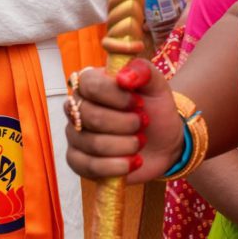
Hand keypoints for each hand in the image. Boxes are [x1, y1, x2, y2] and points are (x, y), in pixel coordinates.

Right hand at [64, 60, 182, 183]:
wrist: (163, 141)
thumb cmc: (154, 108)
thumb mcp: (156, 85)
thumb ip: (142, 71)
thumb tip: (123, 77)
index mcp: (89, 82)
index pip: (89, 84)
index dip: (117, 96)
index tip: (139, 103)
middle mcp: (76, 106)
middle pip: (91, 116)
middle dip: (126, 124)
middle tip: (143, 123)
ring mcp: (74, 134)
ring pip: (93, 144)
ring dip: (126, 145)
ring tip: (140, 142)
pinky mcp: (78, 160)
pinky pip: (88, 167)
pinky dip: (116, 167)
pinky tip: (134, 162)